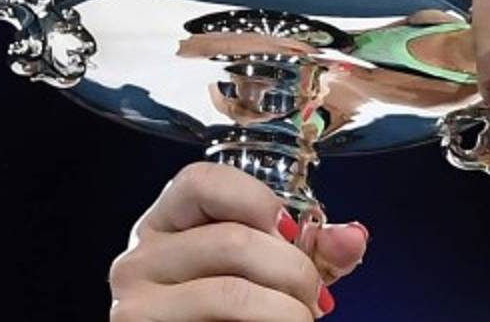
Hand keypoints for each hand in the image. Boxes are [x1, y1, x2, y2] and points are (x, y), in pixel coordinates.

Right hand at [109, 162, 369, 320]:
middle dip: (293, 270)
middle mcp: (140, 258)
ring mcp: (135, 304)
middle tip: (315, 297)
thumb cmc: (229, 317)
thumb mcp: (270, 276)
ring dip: (287, 312)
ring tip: (301, 320)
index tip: (291, 232)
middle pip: (231, 240)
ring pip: (230, 292)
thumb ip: (311, 253)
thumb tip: (353, 237)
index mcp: (167, 225)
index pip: (200, 180)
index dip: (255, 200)